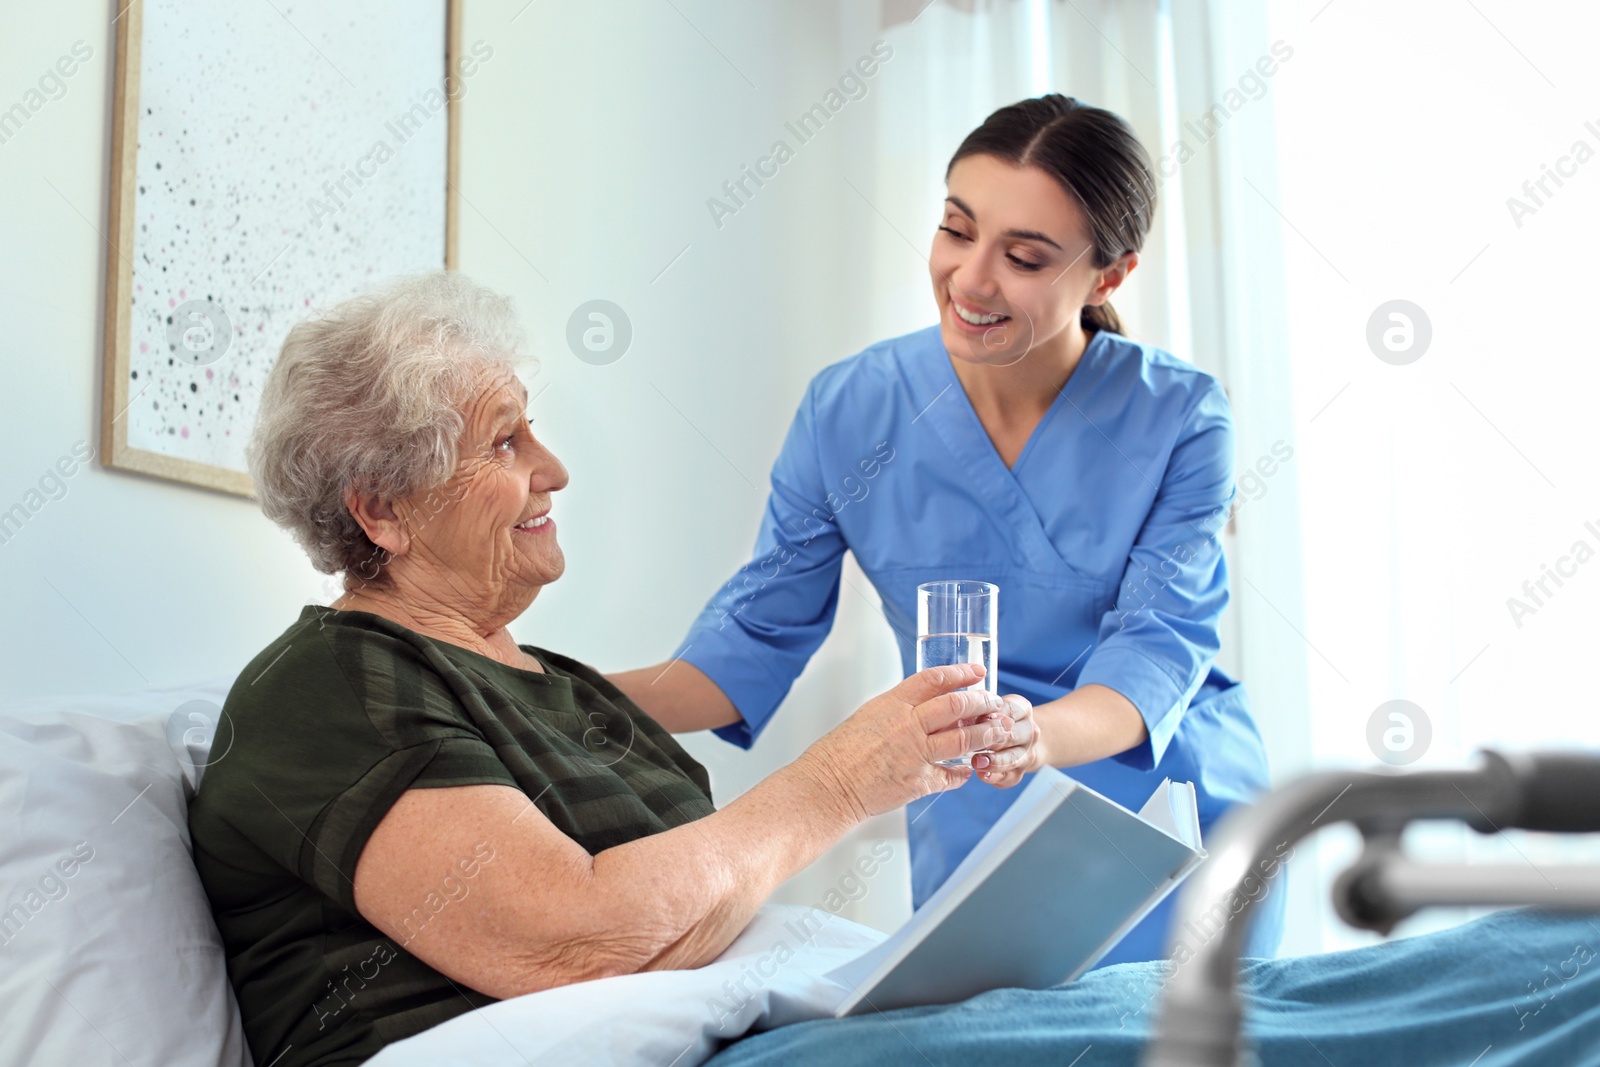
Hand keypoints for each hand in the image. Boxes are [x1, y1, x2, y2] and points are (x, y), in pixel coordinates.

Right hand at [795, 664, 1014, 820]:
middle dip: (982, 702)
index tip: (977, 672)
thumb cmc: (840, 753)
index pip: (934, 680)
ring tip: (997, 731)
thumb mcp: (869, 716)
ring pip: (963, 739)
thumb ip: (899, 710)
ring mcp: (915, 754)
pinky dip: (962, 772)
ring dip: (985, 734)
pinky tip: (967, 770)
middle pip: (957, 706)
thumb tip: (923, 706)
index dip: (960, 673)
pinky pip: (951, 775)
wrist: (829, 786)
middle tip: (994, 703)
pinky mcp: (919, 781)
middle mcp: (907, 726)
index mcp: (892, 704)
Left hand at [962, 694, 1045, 787]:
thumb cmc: (996, 722)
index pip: (1009, 709)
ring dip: (994, 761)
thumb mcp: (990, 710)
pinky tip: (982, 775)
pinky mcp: (1018, 773)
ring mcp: (1026, 754)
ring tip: (977, 762)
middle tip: (973, 742)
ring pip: (1012, 758)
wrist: (1018, 743)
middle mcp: (1030, 731)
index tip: (977, 718)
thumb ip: (978, 712)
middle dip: (992, 738)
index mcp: (1023, 710)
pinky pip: (1008, 777)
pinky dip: (994, 777)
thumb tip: (962, 717)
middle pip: (1012, 735)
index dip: (992, 715)